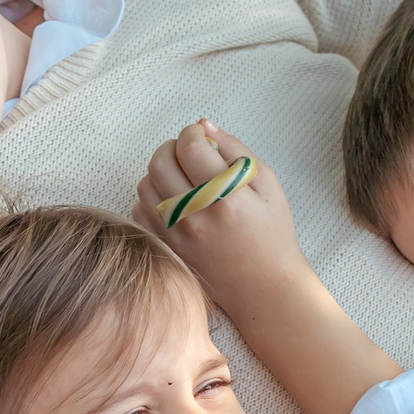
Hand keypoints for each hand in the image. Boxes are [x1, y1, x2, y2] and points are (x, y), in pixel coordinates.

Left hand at [133, 121, 310, 302]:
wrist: (264, 288)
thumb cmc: (272, 234)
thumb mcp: (267, 184)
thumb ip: (235, 150)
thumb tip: (203, 124)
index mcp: (226, 195)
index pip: (189, 146)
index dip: (191, 133)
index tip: (201, 137)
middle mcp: (196, 215)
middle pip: (159, 162)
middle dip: (171, 147)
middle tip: (188, 152)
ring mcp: (176, 235)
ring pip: (145, 185)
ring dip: (159, 173)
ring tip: (182, 178)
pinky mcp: (166, 249)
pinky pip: (140, 212)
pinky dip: (152, 199)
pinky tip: (174, 202)